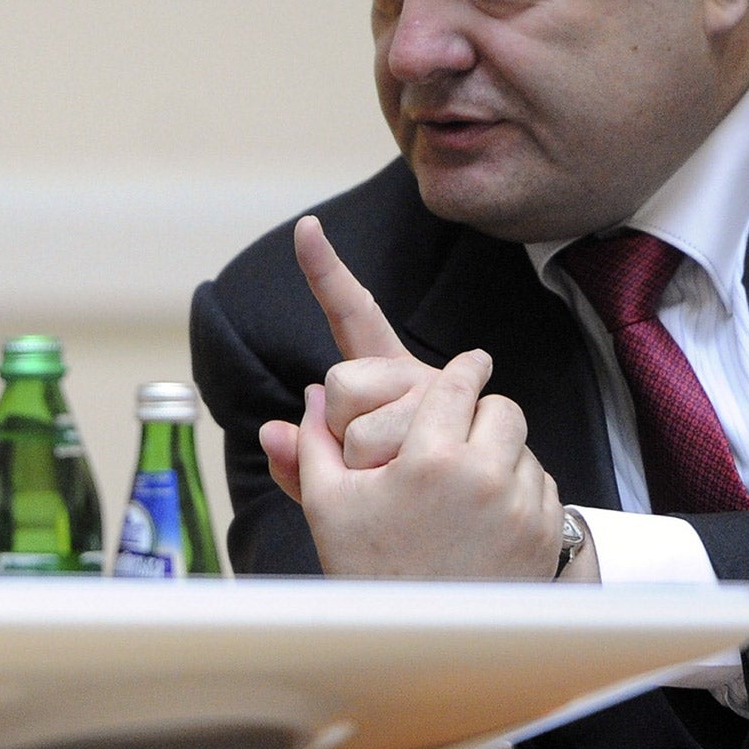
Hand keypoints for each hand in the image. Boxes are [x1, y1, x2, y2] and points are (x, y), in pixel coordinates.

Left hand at [259, 216, 443, 500]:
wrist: (479, 521)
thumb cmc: (404, 493)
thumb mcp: (342, 479)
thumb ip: (301, 460)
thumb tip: (270, 432)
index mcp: (385, 373)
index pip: (350, 315)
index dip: (325, 271)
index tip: (305, 227)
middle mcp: (415, 371)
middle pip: (339, 385)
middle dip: (339, 429)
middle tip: (375, 454)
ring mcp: (444, 393)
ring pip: (362, 429)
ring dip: (366, 466)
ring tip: (401, 475)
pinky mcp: (467, 421)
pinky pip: (397, 452)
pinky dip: (392, 479)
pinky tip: (420, 484)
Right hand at [294, 351, 563, 578]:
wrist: (426, 648)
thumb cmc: (373, 575)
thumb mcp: (329, 507)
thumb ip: (314, 444)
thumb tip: (308, 396)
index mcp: (432, 461)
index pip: (460, 384)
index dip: (466, 367)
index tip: (471, 362)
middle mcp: (487, 478)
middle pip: (503, 409)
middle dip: (483, 413)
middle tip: (461, 430)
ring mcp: (524, 509)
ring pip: (525, 448)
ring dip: (502, 452)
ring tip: (467, 482)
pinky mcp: (547, 536)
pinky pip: (542, 488)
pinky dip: (519, 490)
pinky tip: (486, 514)